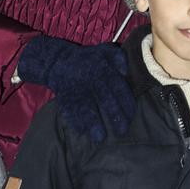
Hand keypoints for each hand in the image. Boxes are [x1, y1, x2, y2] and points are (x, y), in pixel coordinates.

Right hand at [15, 38, 134, 142]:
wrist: (58, 61)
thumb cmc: (89, 59)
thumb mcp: (106, 50)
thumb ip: (119, 57)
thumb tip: (125, 71)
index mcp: (104, 70)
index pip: (119, 89)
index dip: (126, 104)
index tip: (130, 117)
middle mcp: (92, 81)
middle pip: (105, 101)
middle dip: (114, 117)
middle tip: (122, 132)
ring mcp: (77, 90)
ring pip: (86, 108)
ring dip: (93, 123)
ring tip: (100, 137)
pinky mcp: (65, 98)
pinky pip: (70, 111)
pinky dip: (75, 122)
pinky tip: (82, 132)